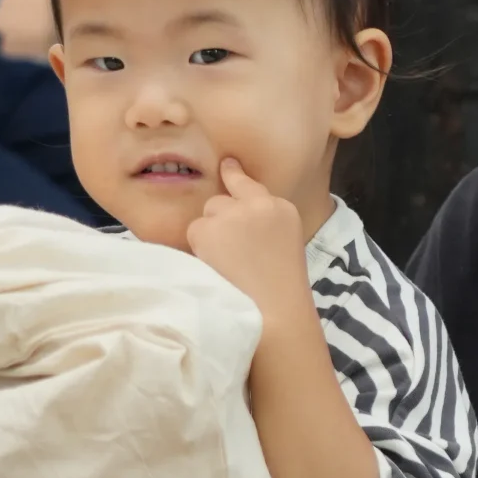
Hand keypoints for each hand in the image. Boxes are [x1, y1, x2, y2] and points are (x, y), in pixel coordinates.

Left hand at [186, 160, 312, 341]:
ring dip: (210, 236)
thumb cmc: (282, 292)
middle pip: (222, 201)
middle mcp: (258, 205)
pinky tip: (217, 267)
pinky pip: (194, 232)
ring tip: (227, 265)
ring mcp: (232, 214)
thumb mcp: (283, 247)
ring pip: (207, 216)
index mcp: (282, 208)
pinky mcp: (208, 229)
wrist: (275, 313)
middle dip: (221, 221)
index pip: (249, 184)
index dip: (234, 175)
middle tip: (231, 255)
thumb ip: (263, 225)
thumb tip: (232, 215)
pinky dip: (199, 249)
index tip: (226, 164)